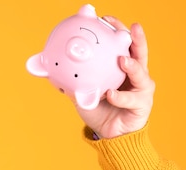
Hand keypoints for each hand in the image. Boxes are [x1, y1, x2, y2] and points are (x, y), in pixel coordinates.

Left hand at [76, 18, 155, 138]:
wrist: (108, 135)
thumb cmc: (98, 109)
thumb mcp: (81, 91)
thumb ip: (69, 78)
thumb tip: (42, 66)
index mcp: (123, 67)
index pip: (123, 43)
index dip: (117, 29)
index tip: (106, 18)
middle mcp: (136, 75)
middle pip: (139, 52)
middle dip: (135, 38)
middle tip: (128, 29)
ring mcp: (142, 89)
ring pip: (141, 74)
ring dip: (132, 66)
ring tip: (122, 60)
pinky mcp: (142, 105)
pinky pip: (131, 100)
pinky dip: (120, 97)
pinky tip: (110, 94)